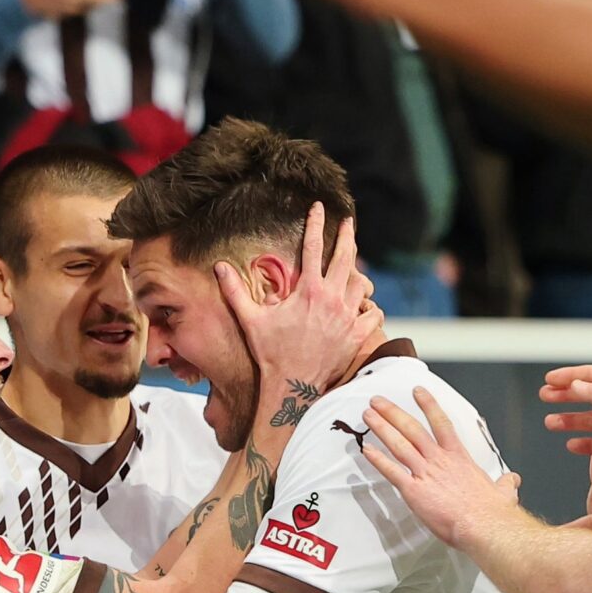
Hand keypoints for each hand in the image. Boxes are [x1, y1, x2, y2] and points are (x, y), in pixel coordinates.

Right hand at [215, 202, 380, 398]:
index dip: (317, 223)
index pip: (313, 246)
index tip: (320, 207)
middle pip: (346, 257)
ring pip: (362, 284)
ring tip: (354, 267)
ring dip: (358, 274)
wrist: (292, 385)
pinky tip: (365, 305)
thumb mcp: (250, 319)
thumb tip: (219, 266)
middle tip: (348, 222)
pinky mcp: (357, 335)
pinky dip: (370, 307)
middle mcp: (332, 299)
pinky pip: (373, 313)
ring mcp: (348, 317)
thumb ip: (235, 290)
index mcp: (309, 290)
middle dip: (347, 236)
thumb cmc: (270, 353)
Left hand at [360, 389, 521, 549]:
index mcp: (459, 458)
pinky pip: (391, 471)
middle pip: (412, 429)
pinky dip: (377, 460)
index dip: (428, 405)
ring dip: (381, 428)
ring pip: (399, 444)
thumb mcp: (503, 492)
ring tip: (368, 416)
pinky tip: (366, 450)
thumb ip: (505, 483)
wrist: (484, 525)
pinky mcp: (414, 491)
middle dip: (393, 413)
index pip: (441, 423)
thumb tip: (512, 480)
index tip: (417, 391)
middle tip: (378, 401)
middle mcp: (439, 460)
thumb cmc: (492, 512)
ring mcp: (425, 474)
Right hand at [538, 364, 591, 477]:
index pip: (591, 376)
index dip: (569, 376)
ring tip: (550, 422)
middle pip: (588, 397)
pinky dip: (586, 444)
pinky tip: (571, 445)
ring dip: (570, 421)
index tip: (550, 380)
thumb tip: (575, 385)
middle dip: (565, 397)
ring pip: (591, 421)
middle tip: (546, 397)